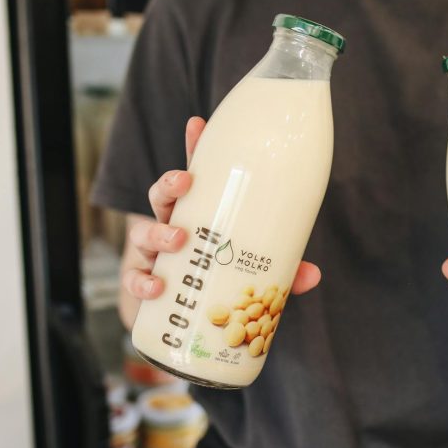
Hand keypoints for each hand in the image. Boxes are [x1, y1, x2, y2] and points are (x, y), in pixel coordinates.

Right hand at [122, 117, 322, 301]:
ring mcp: (154, 256)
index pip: (195, 179)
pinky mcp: (143, 283)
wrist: (188, 324)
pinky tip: (157, 287)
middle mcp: (172, 230)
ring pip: (142, 232)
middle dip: (169, 184)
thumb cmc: (221, 285)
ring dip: (158, 232)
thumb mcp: (254, 273)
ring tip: (178, 239)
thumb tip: (313, 274)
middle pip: (162, 197)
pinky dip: (142, 282)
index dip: (193, 149)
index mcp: (199, 217)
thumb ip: (281, 272)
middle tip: (185, 182)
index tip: (197, 123)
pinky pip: (134, 279)